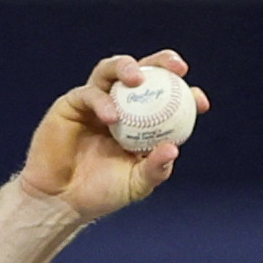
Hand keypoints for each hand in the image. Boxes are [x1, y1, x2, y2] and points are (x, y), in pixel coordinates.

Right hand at [16, 52, 208, 222]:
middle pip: (142, 72)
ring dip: (127, 67)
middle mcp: (120, 105)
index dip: (185, 94)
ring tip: (138, 78)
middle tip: (178, 67)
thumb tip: (174, 148)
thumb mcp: (136, 184)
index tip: (200, 101)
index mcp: (141, 122)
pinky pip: (89, 94)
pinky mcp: (71, 103)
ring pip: (111, 70)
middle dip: (161, 63)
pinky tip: (112, 117)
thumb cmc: (101, 194)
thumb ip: (155, 167)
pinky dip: (102, 102)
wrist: (62, 200)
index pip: (166, 100)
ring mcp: (95, 102)